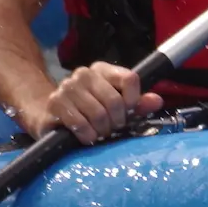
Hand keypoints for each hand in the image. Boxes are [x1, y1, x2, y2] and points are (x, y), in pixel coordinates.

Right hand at [32, 61, 163, 142]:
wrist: (50, 115)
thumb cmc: (89, 111)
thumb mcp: (115, 106)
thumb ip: (137, 104)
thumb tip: (157, 101)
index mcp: (102, 69)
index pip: (130, 78)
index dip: (133, 100)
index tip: (129, 112)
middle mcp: (84, 73)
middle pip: (115, 100)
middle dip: (117, 121)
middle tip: (112, 129)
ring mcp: (67, 87)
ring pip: (98, 114)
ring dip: (102, 130)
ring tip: (100, 133)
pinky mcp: (55, 103)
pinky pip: (80, 123)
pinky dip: (88, 135)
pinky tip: (88, 137)